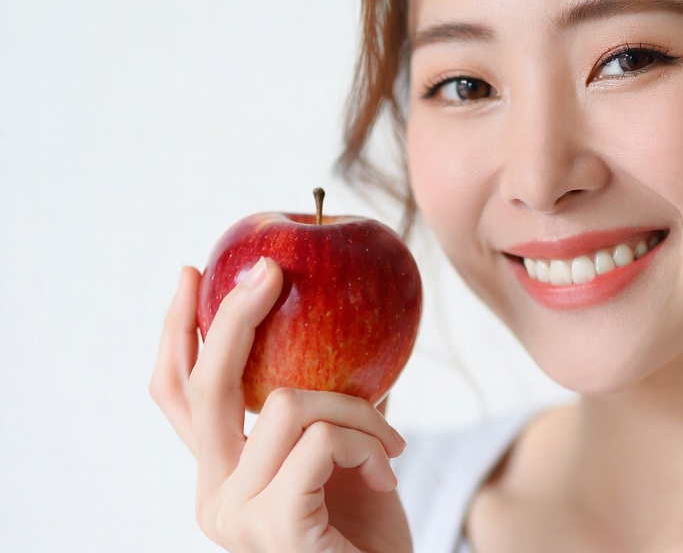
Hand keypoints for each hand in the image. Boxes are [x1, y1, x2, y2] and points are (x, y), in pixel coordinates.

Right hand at [150, 260, 412, 552]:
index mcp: (221, 474)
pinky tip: (387, 473)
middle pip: (205, 387)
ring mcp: (237, 515)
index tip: (194, 274)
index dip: (178, 332)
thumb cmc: (370, 529)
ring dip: (355, 410)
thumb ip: (327, 407)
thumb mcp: (345, 454)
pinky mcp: (273, 526)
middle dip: (234, 317)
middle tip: (270, 271)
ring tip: (388, 446)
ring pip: (286, 405)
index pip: (179, 396)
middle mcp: (214, 496)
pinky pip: (321, 441)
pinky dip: (366, 442)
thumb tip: (339, 332)